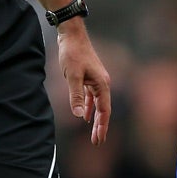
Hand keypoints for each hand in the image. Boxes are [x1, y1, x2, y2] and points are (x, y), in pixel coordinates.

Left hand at [56, 23, 110, 145]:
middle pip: (103, 109)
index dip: (102, 126)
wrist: (72, 35)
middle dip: (100, 126)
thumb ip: (75, 96)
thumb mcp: (72, 76)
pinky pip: (91, 96)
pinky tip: (84, 115)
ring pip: (98, 104)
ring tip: (92, 133)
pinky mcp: (90, 76)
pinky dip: (88, 107)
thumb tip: (78, 116)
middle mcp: (102, 83)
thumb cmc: (73, 53)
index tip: (98, 140)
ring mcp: (96, 80)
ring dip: (95, 118)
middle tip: (97, 142)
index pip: (104, 110)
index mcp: (102, 84)